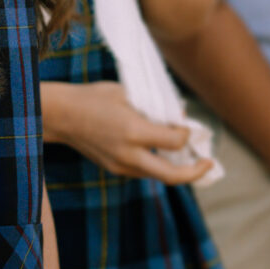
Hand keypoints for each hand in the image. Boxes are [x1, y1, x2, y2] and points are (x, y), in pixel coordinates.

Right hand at [51, 81, 211, 184]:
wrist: (60, 115)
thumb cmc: (93, 97)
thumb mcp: (126, 92)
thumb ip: (154, 106)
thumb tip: (179, 115)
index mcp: (133, 131)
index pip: (175, 142)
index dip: (187, 134)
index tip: (187, 125)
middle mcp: (128, 153)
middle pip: (172, 175)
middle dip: (196, 172)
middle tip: (209, 164)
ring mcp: (120, 165)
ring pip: (158, 176)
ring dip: (177, 169)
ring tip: (189, 159)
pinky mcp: (114, 168)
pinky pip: (143, 171)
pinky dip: (157, 165)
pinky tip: (162, 154)